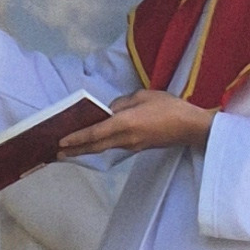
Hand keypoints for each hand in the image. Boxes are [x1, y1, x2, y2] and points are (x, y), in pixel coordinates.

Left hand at [62, 90, 213, 157]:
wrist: (191, 127)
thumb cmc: (169, 107)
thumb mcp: (143, 96)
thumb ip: (122, 103)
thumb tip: (109, 110)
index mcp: (125, 124)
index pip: (95, 133)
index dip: (76, 138)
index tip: (61, 142)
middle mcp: (125, 138)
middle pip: (95, 146)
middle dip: (76, 150)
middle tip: (58, 153)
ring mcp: (132, 145)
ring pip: (104, 147)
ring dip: (87, 148)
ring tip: (72, 148)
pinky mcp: (139, 147)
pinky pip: (115, 146)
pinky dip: (101, 145)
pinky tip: (96, 141)